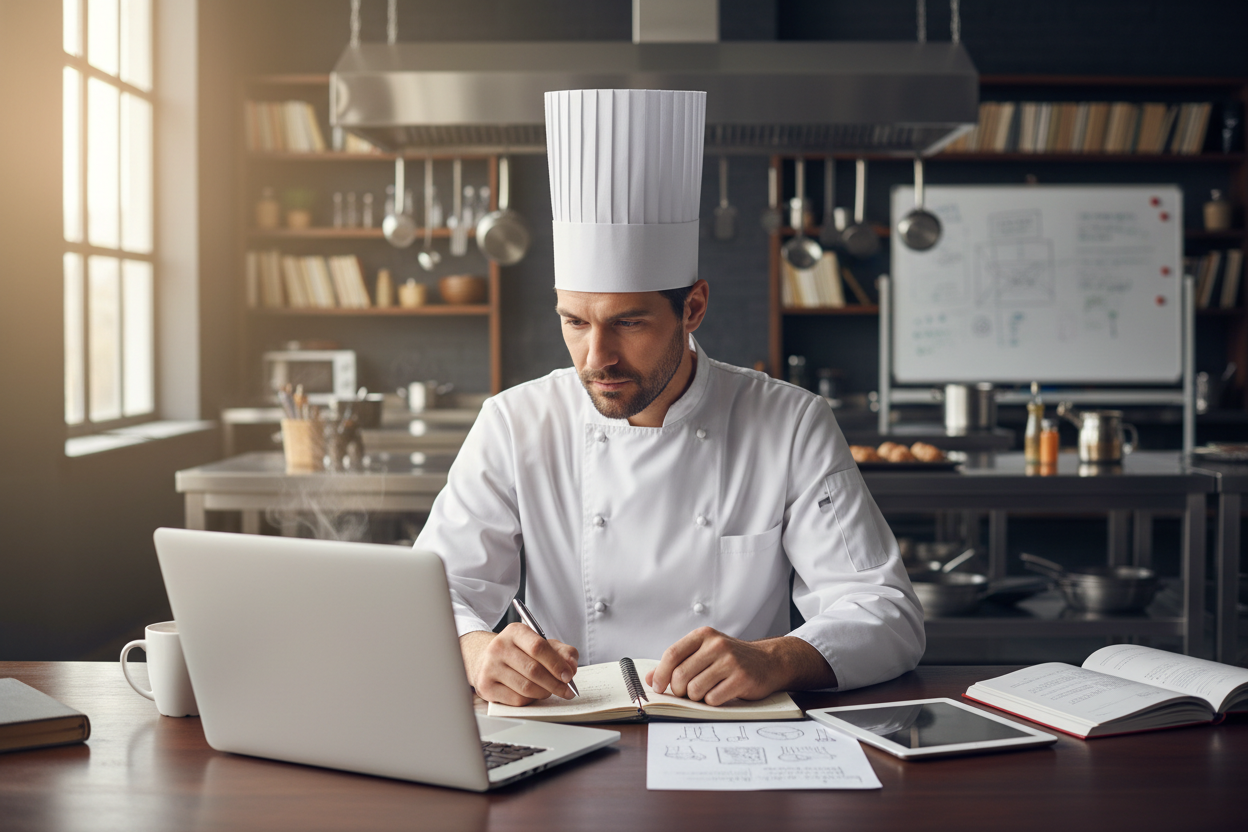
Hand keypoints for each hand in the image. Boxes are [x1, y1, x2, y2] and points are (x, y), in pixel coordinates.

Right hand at [460, 624, 578, 705]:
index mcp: (515, 632)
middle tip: (567, 690)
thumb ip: (561, 651)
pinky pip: (516, 700)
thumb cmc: (519, 653)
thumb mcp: (541, 644)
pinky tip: (533, 695)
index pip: (538, 647)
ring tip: (549, 691)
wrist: (486, 659)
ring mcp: (490, 667)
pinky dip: (530, 700)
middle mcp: (499, 647)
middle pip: (533, 670)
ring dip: (544, 692)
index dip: (557, 664)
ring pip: (526, 687)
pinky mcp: (486, 687)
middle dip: (555, 683)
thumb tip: (572, 665)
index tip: (569, 675)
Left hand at [646, 628, 835, 706]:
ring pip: (695, 690)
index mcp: (704, 635)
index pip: (672, 654)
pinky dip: (712, 702)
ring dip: (696, 698)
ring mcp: (730, 661)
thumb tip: (649, 678)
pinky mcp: (741, 679)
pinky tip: (720, 694)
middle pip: (680, 676)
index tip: (658, 686)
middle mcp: (717, 645)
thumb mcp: (704, 653)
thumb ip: (678, 662)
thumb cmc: (732, 659)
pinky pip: (713, 699)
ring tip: (706, 692)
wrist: (769, 662)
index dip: (660, 674)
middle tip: (686, 693)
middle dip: (679, 690)